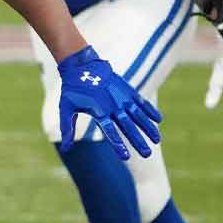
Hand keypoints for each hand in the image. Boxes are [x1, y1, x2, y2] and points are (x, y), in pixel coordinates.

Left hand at [56, 46, 163, 160]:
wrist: (82, 65)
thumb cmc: (73, 89)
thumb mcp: (66, 108)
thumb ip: (67, 129)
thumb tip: (64, 149)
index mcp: (99, 111)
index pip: (110, 132)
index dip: (118, 144)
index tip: (126, 157)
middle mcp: (113, 105)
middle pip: (128, 126)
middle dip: (138, 141)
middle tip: (147, 154)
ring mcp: (122, 97)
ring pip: (138, 115)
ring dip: (148, 128)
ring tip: (157, 140)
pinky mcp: (127, 90)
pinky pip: (141, 101)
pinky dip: (150, 110)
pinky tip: (159, 120)